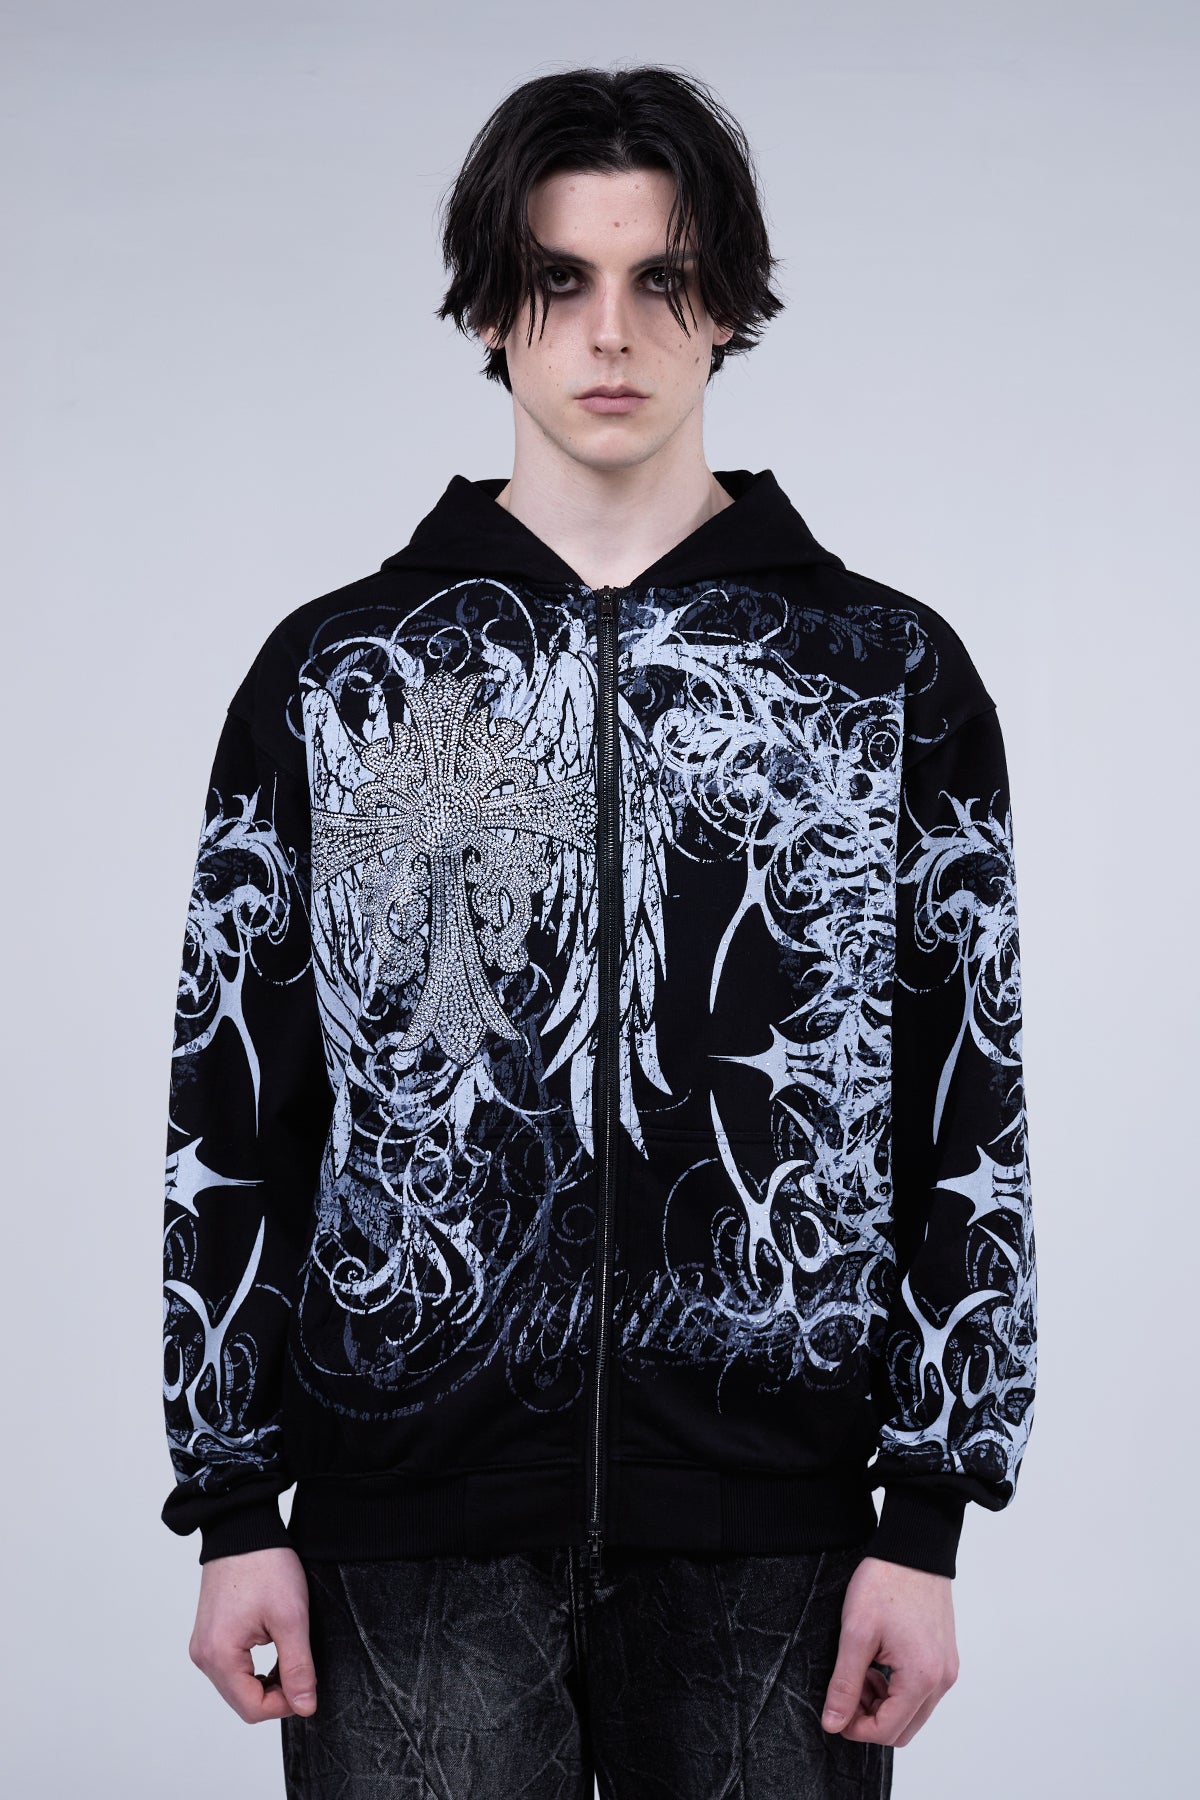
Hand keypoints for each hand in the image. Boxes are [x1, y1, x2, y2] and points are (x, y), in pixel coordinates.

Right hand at [188, 1545, 317, 1722]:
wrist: (243, 1528)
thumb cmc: (265, 1565)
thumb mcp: (291, 1618)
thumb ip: (298, 1667)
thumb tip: (304, 1706)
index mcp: (219, 1655)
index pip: (252, 1708)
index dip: (285, 1704)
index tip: (307, 1684)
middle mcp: (203, 1655)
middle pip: (242, 1701)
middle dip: (275, 1693)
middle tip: (301, 1667)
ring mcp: (203, 1645)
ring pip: (237, 1685)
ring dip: (265, 1680)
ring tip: (289, 1653)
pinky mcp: (209, 1634)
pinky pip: (231, 1667)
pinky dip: (253, 1667)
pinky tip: (273, 1647)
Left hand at [820, 1554, 957, 1746]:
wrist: (913, 1547)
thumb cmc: (885, 1583)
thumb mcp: (856, 1634)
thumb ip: (845, 1684)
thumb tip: (833, 1723)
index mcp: (922, 1678)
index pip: (887, 1731)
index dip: (855, 1728)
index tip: (834, 1711)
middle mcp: (942, 1680)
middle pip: (904, 1730)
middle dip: (870, 1719)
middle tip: (846, 1690)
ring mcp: (947, 1669)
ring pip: (913, 1712)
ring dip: (883, 1704)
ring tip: (860, 1671)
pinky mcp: (945, 1657)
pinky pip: (922, 1692)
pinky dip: (897, 1689)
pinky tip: (877, 1663)